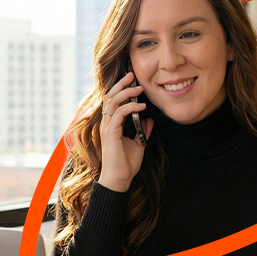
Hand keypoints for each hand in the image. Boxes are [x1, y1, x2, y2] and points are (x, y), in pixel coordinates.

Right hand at [97, 71, 153, 192]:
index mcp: (111, 125)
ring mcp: (107, 128)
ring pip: (112, 102)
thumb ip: (143, 131)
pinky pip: (119, 114)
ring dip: (126, 92)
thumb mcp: (139, 144)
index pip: (112, 101)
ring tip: (139, 88)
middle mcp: (107, 124)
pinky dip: (130, 107)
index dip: (121, 89)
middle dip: (121, 84)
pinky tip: (142, 107)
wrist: (119, 180)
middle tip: (132, 75)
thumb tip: (149, 120)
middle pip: (109, 97)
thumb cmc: (126, 165)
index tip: (133, 81)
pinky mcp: (111, 133)